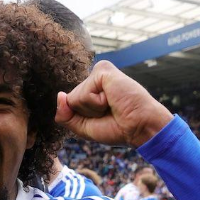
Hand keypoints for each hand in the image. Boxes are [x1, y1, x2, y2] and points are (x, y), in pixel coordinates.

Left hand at [56, 60, 173, 147]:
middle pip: (70, 101)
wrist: (139, 128)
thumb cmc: (118, 129)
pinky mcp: (103, 70)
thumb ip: (66, 116)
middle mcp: (94, 80)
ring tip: (112, 105)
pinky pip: (83, 94)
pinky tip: (112, 99)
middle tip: (110, 112)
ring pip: (75, 98)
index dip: (82, 119)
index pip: (69, 104)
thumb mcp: (84, 128)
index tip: (105, 118)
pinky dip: (96, 104)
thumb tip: (60, 96)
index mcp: (92, 91)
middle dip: (87, 114)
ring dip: (93, 110)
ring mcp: (99, 74)